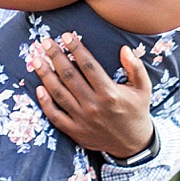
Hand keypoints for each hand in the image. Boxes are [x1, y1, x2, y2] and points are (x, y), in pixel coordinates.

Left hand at [31, 33, 154, 158]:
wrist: (133, 144)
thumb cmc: (136, 111)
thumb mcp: (144, 88)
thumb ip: (136, 67)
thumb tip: (124, 49)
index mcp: (110, 93)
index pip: (88, 66)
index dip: (76, 49)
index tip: (65, 36)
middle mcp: (94, 105)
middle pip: (69, 76)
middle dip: (55, 56)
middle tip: (44, 42)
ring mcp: (82, 119)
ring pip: (59, 93)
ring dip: (45, 75)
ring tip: (36, 59)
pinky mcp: (75, 131)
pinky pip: (55, 116)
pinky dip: (45, 103)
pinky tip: (39, 88)